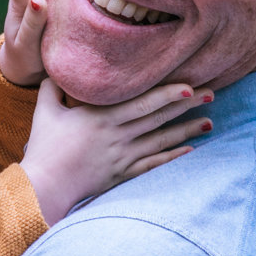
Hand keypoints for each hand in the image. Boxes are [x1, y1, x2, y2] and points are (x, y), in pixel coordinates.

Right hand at [20, 79, 213, 224]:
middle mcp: (117, 136)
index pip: (141, 102)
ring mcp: (122, 157)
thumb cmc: (44, 147)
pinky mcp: (122, 175)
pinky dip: (172, 158)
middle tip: (211, 94)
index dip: (166, 93)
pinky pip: (153, 165)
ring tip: (209, 122)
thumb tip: (56, 68)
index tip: (189, 85)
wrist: (44, 187)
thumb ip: (52, 87)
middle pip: (158, 118)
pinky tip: (190, 151)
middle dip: (186, 105)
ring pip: (161, 141)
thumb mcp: (45, 110)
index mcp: (100, 117)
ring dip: (186, 131)